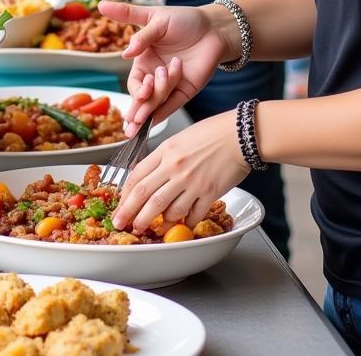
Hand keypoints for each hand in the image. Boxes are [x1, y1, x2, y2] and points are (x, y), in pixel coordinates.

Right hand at [98, 0, 228, 130]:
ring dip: (158, 96)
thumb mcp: (156, 18)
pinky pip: (173, 105)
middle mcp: (155, 75)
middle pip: (142, 99)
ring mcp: (171, 84)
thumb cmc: (184, 19)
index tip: (142, 88)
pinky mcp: (186, 90)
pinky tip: (153, 122)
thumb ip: (140, 35)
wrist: (213, 25)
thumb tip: (125, 54)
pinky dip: (162, 114)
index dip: (136, 90)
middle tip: (134, 119)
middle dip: (137, 110)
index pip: (135, 83)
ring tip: (165, 72)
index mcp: (144, 59)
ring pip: (158, 101)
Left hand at [110, 112, 249, 233]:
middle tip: (121, 224)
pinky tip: (181, 225)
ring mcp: (192, 182)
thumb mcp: (180, 138)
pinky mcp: (209, 193)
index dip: (125, 195)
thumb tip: (148, 175)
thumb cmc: (213, 132)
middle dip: (130, 214)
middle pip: (145, 195)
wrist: (240, 134)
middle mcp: (175, 167)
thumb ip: (163, 157)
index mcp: (166, 151)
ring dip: (155, 222)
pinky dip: (184, 223)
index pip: (136, 176)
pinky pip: (192, 215)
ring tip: (149, 228)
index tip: (119, 206)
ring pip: (166, 210)